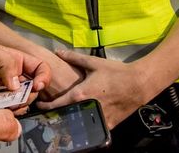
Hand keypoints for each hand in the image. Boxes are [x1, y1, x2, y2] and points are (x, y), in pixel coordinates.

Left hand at [0, 39, 49, 111]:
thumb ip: (5, 62)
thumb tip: (18, 85)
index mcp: (11, 60)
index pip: (37, 67)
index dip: (43, 76)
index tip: (36, 85)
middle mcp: (7, 78)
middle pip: (31, 89)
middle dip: (29, 94)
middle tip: (18, 96)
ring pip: (19, 104)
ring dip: (18, 106)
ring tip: (7, 103)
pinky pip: (1, 115)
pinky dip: (4, 115)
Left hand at [37, 50, 152, 128]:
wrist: (138, 83)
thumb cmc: (116, 73)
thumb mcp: (94, 63)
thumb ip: (74, 58)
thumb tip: (58, 51)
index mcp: (80, 94)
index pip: (57, 104)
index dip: (45, 106)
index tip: (39, 105)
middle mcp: (86, 108)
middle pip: (66, 115)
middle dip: (58, 113)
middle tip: (51, 110)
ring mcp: (97, 118)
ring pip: (79, 123)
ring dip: (72, 119)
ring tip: (67, 114)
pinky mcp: (108, 124)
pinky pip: (94, 126)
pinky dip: (88, 123)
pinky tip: (85, 118)